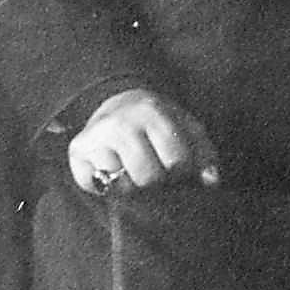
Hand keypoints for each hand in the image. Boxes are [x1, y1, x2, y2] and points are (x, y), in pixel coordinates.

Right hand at [69, 88, 218, 195]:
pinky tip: (112, 174)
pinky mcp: (77, 150)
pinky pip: (94, 186)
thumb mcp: (186, 127)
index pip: (176, 160)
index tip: (179, 170)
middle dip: (157, 183)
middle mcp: (121, 123)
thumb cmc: (159, 122)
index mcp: (154, 113)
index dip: (182, 173)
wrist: (119, 102)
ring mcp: (96, 137)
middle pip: (147, 177)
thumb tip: (212, 182)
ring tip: (135, 173)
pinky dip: (105, 188)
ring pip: (120, 186)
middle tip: (157, 176)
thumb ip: (204, 153)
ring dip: (132, 187)